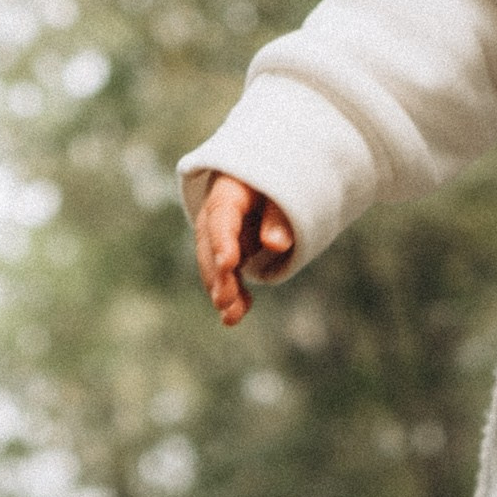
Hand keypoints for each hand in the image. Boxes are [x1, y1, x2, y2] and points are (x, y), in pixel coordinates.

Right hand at [194, 172, 294, 326]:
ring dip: (223, 290)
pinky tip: (238, 313)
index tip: (228, 263)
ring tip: (231, 317)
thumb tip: (276, 245)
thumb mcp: (286, 190)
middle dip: (217, 274)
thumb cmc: (282, 179)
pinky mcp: (231, 249)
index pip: (221, 215)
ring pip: (215, 263)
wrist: (273, 178)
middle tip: (224, 301)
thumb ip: (280, 217)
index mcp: (228, 189)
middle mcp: (217, 212)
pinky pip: (228, 272)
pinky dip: (233, 292)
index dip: (223, 240)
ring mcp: (221, 232)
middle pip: (211, 244)